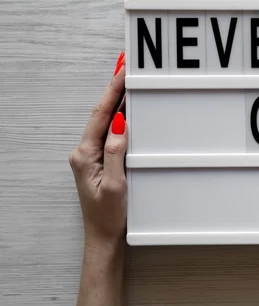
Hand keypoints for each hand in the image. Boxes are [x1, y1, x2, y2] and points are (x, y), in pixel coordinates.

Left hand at [69, 51, 127, 246]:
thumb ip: (116, 152)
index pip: (101, 115)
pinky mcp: (99, 160)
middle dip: (114, 89)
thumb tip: (120, 123)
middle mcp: (84, 152)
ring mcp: (91, 156)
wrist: (103, 237)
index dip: (113, 91)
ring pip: (105, 121)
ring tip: (128, 81)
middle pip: (101, 114)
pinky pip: (109, 133)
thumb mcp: (116, 184)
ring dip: (117, 101)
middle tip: (126, 67)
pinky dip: (119, 117)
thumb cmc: (108, 216)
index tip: (122, 72)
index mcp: (84, 155)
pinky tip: (127, 108)